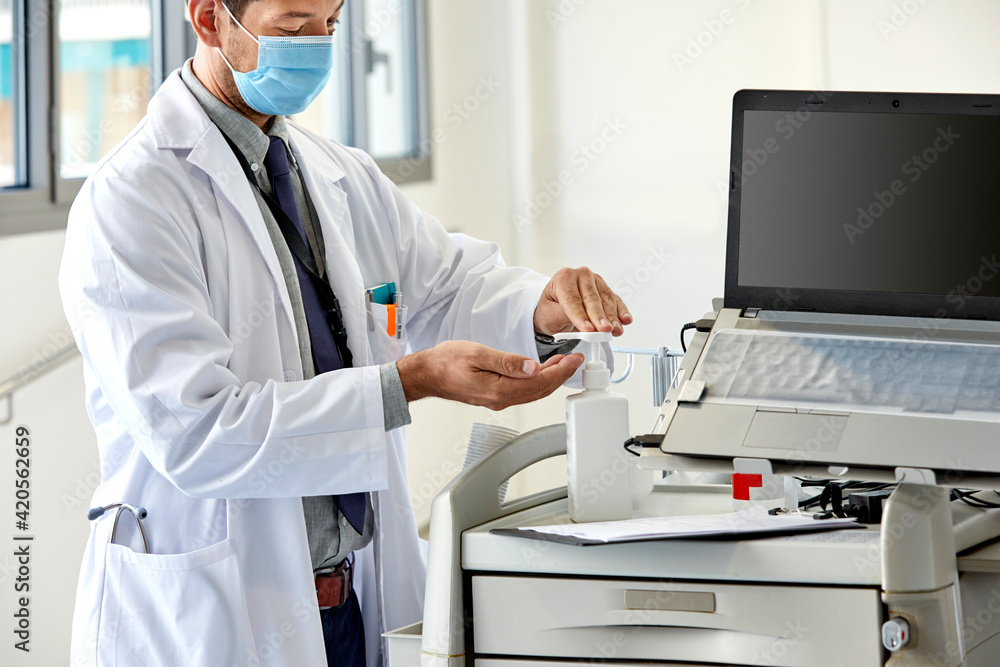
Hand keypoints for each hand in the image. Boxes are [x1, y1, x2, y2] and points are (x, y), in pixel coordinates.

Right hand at [396, 341, 584, 409]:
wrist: (427, 374)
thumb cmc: (446, 362)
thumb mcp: (477, 354)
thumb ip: (506, 361)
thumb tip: (532, 367)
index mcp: (499, 390)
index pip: (540, 382)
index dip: (561, 370)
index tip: (574, 359)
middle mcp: (501, 399)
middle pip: (541, 390)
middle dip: (562, 375)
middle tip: (576, 360)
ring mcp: (498, 400)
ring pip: (533, 392)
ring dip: (551, 379)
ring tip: (563, 363)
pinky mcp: (495, 396)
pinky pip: (523, 392)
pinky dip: (537, 381)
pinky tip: (540, 370)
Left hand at [534, 267, 632, 336]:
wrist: (554, 309)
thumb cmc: (550, 310)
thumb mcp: (548, 315)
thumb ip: (563, 316)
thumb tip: (584, 322)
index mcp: (563, 278)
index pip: (573, 299)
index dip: (580, 315)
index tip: (588, 329)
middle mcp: (581, 275)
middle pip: (592, 298)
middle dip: (599, 317)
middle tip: (604, 330)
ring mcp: (596, 281)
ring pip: (606, 300)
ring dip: (612, 317)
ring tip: (615, 330)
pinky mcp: (606, 290)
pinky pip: (615, 301)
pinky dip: (621, 312)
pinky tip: (625, 319)